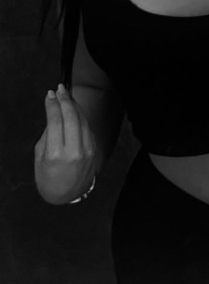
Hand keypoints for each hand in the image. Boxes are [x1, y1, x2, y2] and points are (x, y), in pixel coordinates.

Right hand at [34, 83, 96, 204]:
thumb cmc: (48, 175)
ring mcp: (86, 151)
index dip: (52, 104)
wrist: (66, 194)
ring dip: (74, 105)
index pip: (55, 121)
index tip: (49, 94)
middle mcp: (73, 152)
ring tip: (66, 95)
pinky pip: (87, 127)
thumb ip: (47, 134)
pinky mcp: (94, 150)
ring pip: (82, 119)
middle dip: (65, 99)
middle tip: (59, 89)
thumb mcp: (40, 156)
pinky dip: (80, 115)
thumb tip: (54, 112)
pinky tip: (74, 108)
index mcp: (55, 154)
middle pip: (71, 116)